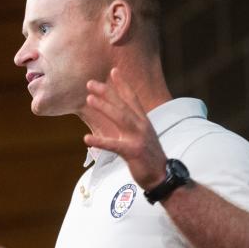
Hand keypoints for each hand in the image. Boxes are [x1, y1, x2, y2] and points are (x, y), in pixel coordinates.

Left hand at [83, 67, 166, 189]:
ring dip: (104, 107)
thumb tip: (120, 117)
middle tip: (90, 83)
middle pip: (123, 105)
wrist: (162, 176)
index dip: (123, 84)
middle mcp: (142, 126)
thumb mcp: (142, 137)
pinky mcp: (134, 152)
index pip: (132, 98)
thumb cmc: (149, 158)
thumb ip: (132, 126)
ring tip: (89, 99)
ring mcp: (138, 138)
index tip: (113, 70)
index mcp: (143, 121)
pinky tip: (86, 139)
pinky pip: (114, 145)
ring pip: (120, 118)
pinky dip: (100, 142)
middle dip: (107, 92)